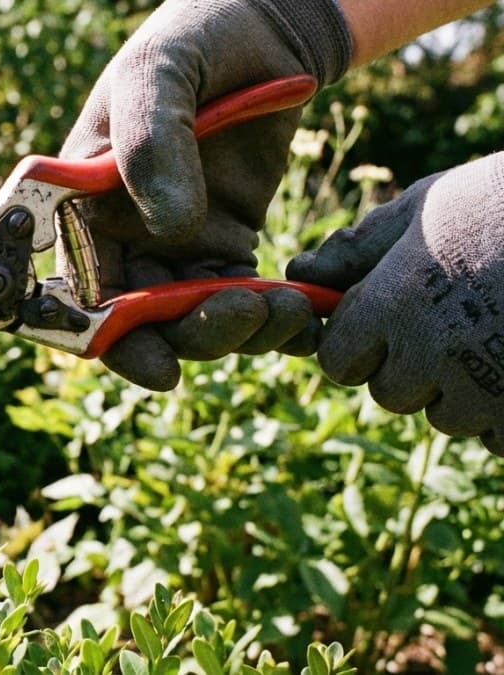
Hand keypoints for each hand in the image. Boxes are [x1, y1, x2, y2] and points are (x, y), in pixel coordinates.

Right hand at [59, 0, 350, 389]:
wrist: (264, 28)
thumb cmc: (192, 39)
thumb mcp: (157, 75)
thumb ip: (150, 143)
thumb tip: (172, 228)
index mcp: (84, 207)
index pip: (82, 291)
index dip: (112, 340)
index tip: (160, 366)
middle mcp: (122, 236)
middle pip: (140, 321)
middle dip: (189, 335)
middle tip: (241, 313)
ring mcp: (175, 245)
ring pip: (192, 319)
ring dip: (234, 330)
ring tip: (284, 309)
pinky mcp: (228, 243)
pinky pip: (239, 299)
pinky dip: (267, 316)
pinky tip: (299, 308)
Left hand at [287, 153, 503, 452]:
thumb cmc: (503, 203)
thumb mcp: (425, 206)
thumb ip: (358, 248)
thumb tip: (300, 274)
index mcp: (392, 306)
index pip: (339, 361)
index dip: (360, 344)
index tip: (389, 321)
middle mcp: (430, 355)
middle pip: (392, 393)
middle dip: (414, 368)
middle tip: (459, 320)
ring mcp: (485, 391)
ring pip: (449, 418)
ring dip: (467, 391)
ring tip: (503, 330)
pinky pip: (498, 439)